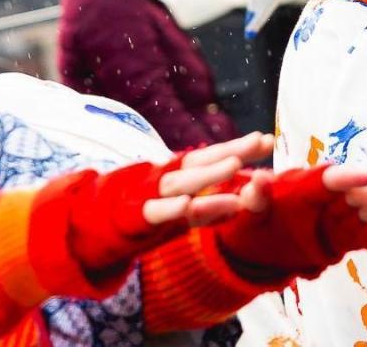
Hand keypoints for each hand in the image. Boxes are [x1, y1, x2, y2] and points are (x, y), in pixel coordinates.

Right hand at [143, 134, 272, 226]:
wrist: (99, 227)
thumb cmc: (147, 213)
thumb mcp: (182, 209)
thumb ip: (210, 206)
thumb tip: (243, 202)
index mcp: (179, 174)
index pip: (211, 157)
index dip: (238, 148)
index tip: (267, 140)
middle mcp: (167, 179)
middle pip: (201, 161)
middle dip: (231, 151)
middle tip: (259, 142)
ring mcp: (151, 195)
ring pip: (181, 182)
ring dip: (207, 174)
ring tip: (235, 166)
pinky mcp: (136, 218)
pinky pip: (154, 211)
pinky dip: (169, 208)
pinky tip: (187, 205)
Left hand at [214, 164, 366, 283]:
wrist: (257, 249)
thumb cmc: (251, 223)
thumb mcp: (247, 212)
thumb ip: (255, 198)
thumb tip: (258, 179)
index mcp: (309, 186)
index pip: (332, 179)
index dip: (351, 177)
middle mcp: (331, 199)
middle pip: (360, 195)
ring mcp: (343, 219)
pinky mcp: (350, 239)